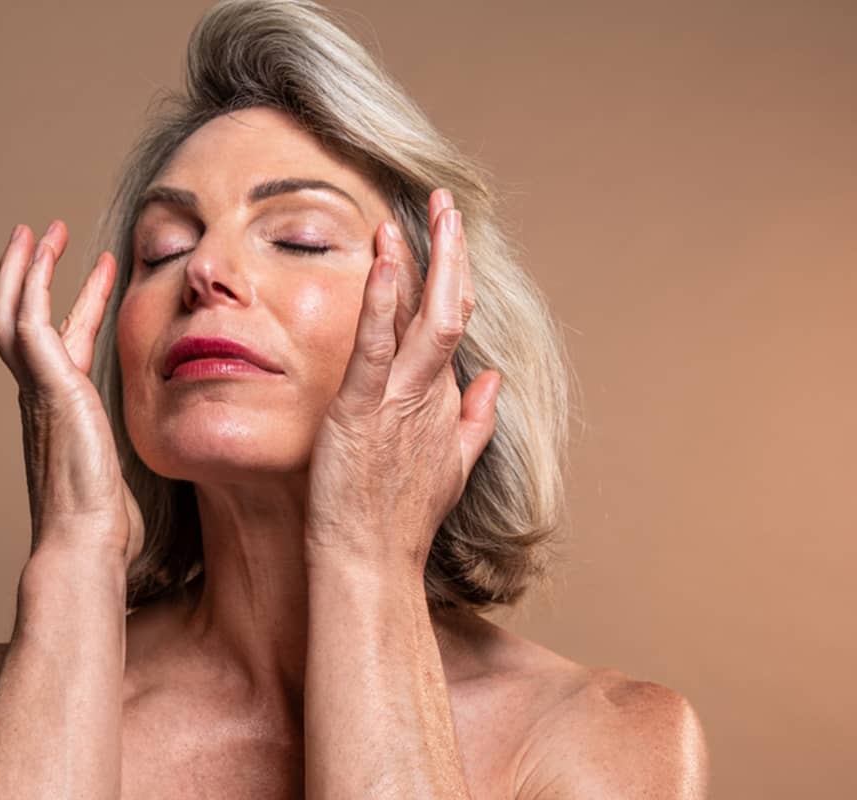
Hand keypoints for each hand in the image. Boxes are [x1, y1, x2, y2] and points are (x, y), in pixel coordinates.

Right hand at [0, 220, 143, 567]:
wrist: (86, 546)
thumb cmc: (108, 529)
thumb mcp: (132, 476)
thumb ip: (143, 452)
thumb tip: (183, 454)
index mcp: (62, 414)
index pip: (64, 345)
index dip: (80, 305)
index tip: (103, 273)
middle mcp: (41, 398)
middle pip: (23, 322)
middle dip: (34, 276)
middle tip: (47, 237)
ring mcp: (38, 392)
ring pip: (14, 313)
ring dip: (26, 269)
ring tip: (41, 230)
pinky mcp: (47, 386)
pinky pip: (29, 320)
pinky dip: (33, 282)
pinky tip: (46, 251)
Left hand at [304, 189, 500, 574]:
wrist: (371, 563)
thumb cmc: (399, 519)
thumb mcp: (451, 466)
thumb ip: (475, 418)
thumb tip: (495, 379)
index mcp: (444, 401)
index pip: (453, 324)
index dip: (454, 276)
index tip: (447, 235)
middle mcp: (430, 394)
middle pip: (452, 309)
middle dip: (451, 252)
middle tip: (445, 202)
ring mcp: (399, 401)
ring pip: (425, 319)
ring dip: (426, 261)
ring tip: (423, 210)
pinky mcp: (361, 411)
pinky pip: (374, 348)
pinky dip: (381, 301)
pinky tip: (382, 259)